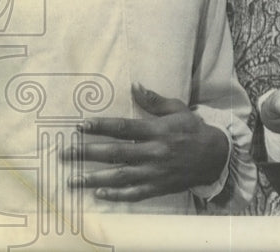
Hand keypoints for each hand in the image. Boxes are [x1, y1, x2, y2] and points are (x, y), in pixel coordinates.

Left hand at [65, 83, 228, 201]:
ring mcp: (155, 172)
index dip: (101, 127)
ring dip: (94, 178)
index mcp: (158, 131)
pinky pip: (134, 193)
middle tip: (64, 153)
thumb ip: (155, 101)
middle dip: (87, 153)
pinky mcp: (158, 187)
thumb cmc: (193, 130)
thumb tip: (135, 86)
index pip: (124, 128)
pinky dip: (116, 195)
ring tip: (72, 179)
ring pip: (119, 176)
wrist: (215, 156)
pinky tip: (98, 194)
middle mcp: (154, 152)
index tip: (80, 126)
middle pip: (115, 153)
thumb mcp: (178, 110)